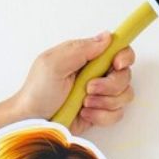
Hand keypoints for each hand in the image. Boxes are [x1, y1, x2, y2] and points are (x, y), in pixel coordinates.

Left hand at [7, 33, 135, 134]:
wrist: (33, 121)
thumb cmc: (37, 91)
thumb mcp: (54, 64)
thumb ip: (81, 49)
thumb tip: (107, 37)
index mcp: (86, 57)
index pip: (118, 49)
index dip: (124, 56)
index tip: (116, 65)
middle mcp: (97, 73)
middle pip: (125, 75)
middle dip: (110, 85)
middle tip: (89, 89)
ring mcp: (101, 94)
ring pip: (124, 95)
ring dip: (105, 102)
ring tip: (84, 104)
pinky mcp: (102, 112)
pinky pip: (117, 114)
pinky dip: (102, 116)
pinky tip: (85, 114)